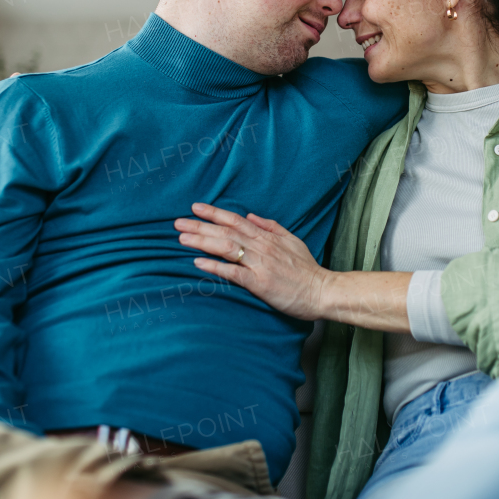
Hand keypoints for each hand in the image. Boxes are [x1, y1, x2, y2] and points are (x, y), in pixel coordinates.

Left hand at [175, 202, 327, 320]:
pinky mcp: (259, 283)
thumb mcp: (292, 240)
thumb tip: (251, 215)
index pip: (236, 220)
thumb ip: (271, 227)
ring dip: (203, 241)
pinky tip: (198, 263)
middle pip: (226, 231)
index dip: (214, 213)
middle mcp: (261, 247)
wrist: (322, 291)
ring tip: (182, 239)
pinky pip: (233, 273)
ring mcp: (260, 264)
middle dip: (200, 226)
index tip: (195, 208)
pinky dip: (215, 267)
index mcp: (267, 237)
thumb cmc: (307, 269)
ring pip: (226, 248)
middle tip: (177, 222)